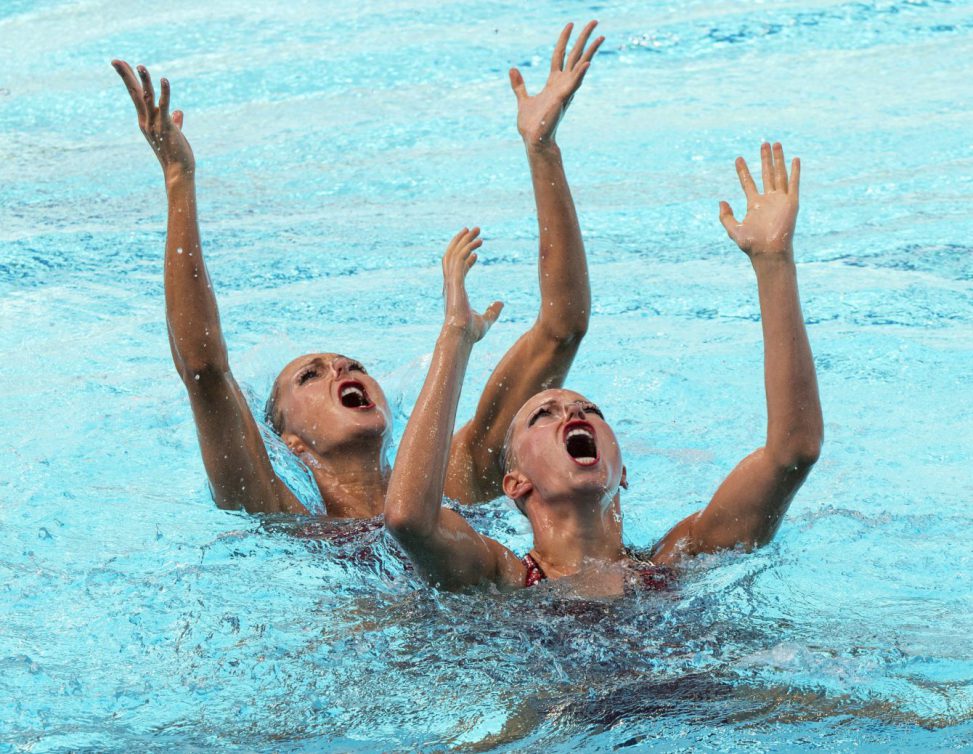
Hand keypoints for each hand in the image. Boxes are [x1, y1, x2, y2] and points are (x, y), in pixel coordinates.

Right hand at [112, 59, 194, 180]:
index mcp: (146, 121)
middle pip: (134, 94)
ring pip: (147, 98)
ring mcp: (155, 124)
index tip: (122, 64)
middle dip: (126, 76)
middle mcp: (146, 121)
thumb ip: (174, 121)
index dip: (129, 80)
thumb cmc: (176, 153)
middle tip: (116, 60)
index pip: (135, 96)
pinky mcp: (166, 127)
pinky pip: (164, 106)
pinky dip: (164, 92)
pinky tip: (164, 80)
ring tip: (140, 65)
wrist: (178, 171)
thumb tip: (178, 112)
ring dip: (144, 81)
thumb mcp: (173, 133)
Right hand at [441, 227, 502, 342]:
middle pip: (452, 256)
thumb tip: (501, 303)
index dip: (465, 256)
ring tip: (476, 230)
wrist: (460, 337)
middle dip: (462, 241)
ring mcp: (450, 283)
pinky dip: (466, 252)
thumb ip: (493, 311)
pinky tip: (477, 249)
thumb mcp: (486, 320)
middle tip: (473, 230)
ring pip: (454, 255)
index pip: (457, 268)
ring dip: (464, 241)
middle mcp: (450, 285)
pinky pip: (458, 262)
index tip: (476, 250)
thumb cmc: (470, 333)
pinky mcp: (454, 283)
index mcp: (454, 291)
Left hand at [508, 21, 603, 147]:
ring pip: (580, 66)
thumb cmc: (531, 124)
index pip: (560, 55)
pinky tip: (588, 62)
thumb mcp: (523, 98)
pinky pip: (574, 84)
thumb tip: (512, 69)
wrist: (534, 140)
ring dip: (590, 51)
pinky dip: (580, 74)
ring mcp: (565, 91)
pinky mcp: (562, 100)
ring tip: (601, 36)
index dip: (564, 39)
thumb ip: (519, 84)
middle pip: (575, 55)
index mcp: (554, 83)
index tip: (571, 24)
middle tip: (595, 21)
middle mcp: (562, 84)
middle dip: (584, 38)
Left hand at [720, 142, 799, 257]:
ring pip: (779, 175)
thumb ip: (726, 216)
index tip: (738, 158)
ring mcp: (780, 200)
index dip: (743, 171)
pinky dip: (795, 171)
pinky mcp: (791, 202)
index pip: (748, 183)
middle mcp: (768, 200)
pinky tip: (795, 159)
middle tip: (763, 143)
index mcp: (755, 205)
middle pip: (766, 174)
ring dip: (778, 159)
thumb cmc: (752, 244)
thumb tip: (721, 201)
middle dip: (764, 159)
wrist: (768, 252)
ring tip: (776, 144)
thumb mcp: (734, 229)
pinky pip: (793, 184)